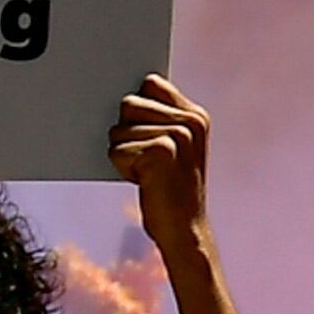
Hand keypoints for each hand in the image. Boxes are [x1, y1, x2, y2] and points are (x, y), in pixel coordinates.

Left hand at [113, 76, 214, 245]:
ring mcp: (179, 135)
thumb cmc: (170, 189)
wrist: (185, 230)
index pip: (150, 83)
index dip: (138, 109)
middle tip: (149, 159)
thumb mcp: (174, 147)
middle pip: (128, 103)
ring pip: (118, 129)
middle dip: (127, 133)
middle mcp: (191, 121)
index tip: (146, 133)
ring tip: (148, 172)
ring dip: (124, 154)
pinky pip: (116, 150)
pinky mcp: (161, 152)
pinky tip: (145, 182)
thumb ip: (157, 118)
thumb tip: (121, 96)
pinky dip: (123, 169)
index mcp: (196, 115)